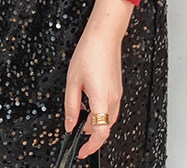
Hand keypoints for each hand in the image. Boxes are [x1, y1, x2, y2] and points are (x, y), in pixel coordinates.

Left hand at [64, 0, 132, 159]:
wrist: (104, 34)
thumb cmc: (89, 51)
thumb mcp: (72, 80)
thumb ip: (71, 105)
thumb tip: (69, 124)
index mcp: (101, 99)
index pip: (99, 133)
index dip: (90, 146)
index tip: (81, 151)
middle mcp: (113, 99)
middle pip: (104, 127)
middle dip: (90, 133)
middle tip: (75, 129)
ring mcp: (117, 93)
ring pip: (108, 118)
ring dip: (95, 122)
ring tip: (80, 112)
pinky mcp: (117, 87)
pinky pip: (110, 107)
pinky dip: (100, 111)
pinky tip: (89, 100)